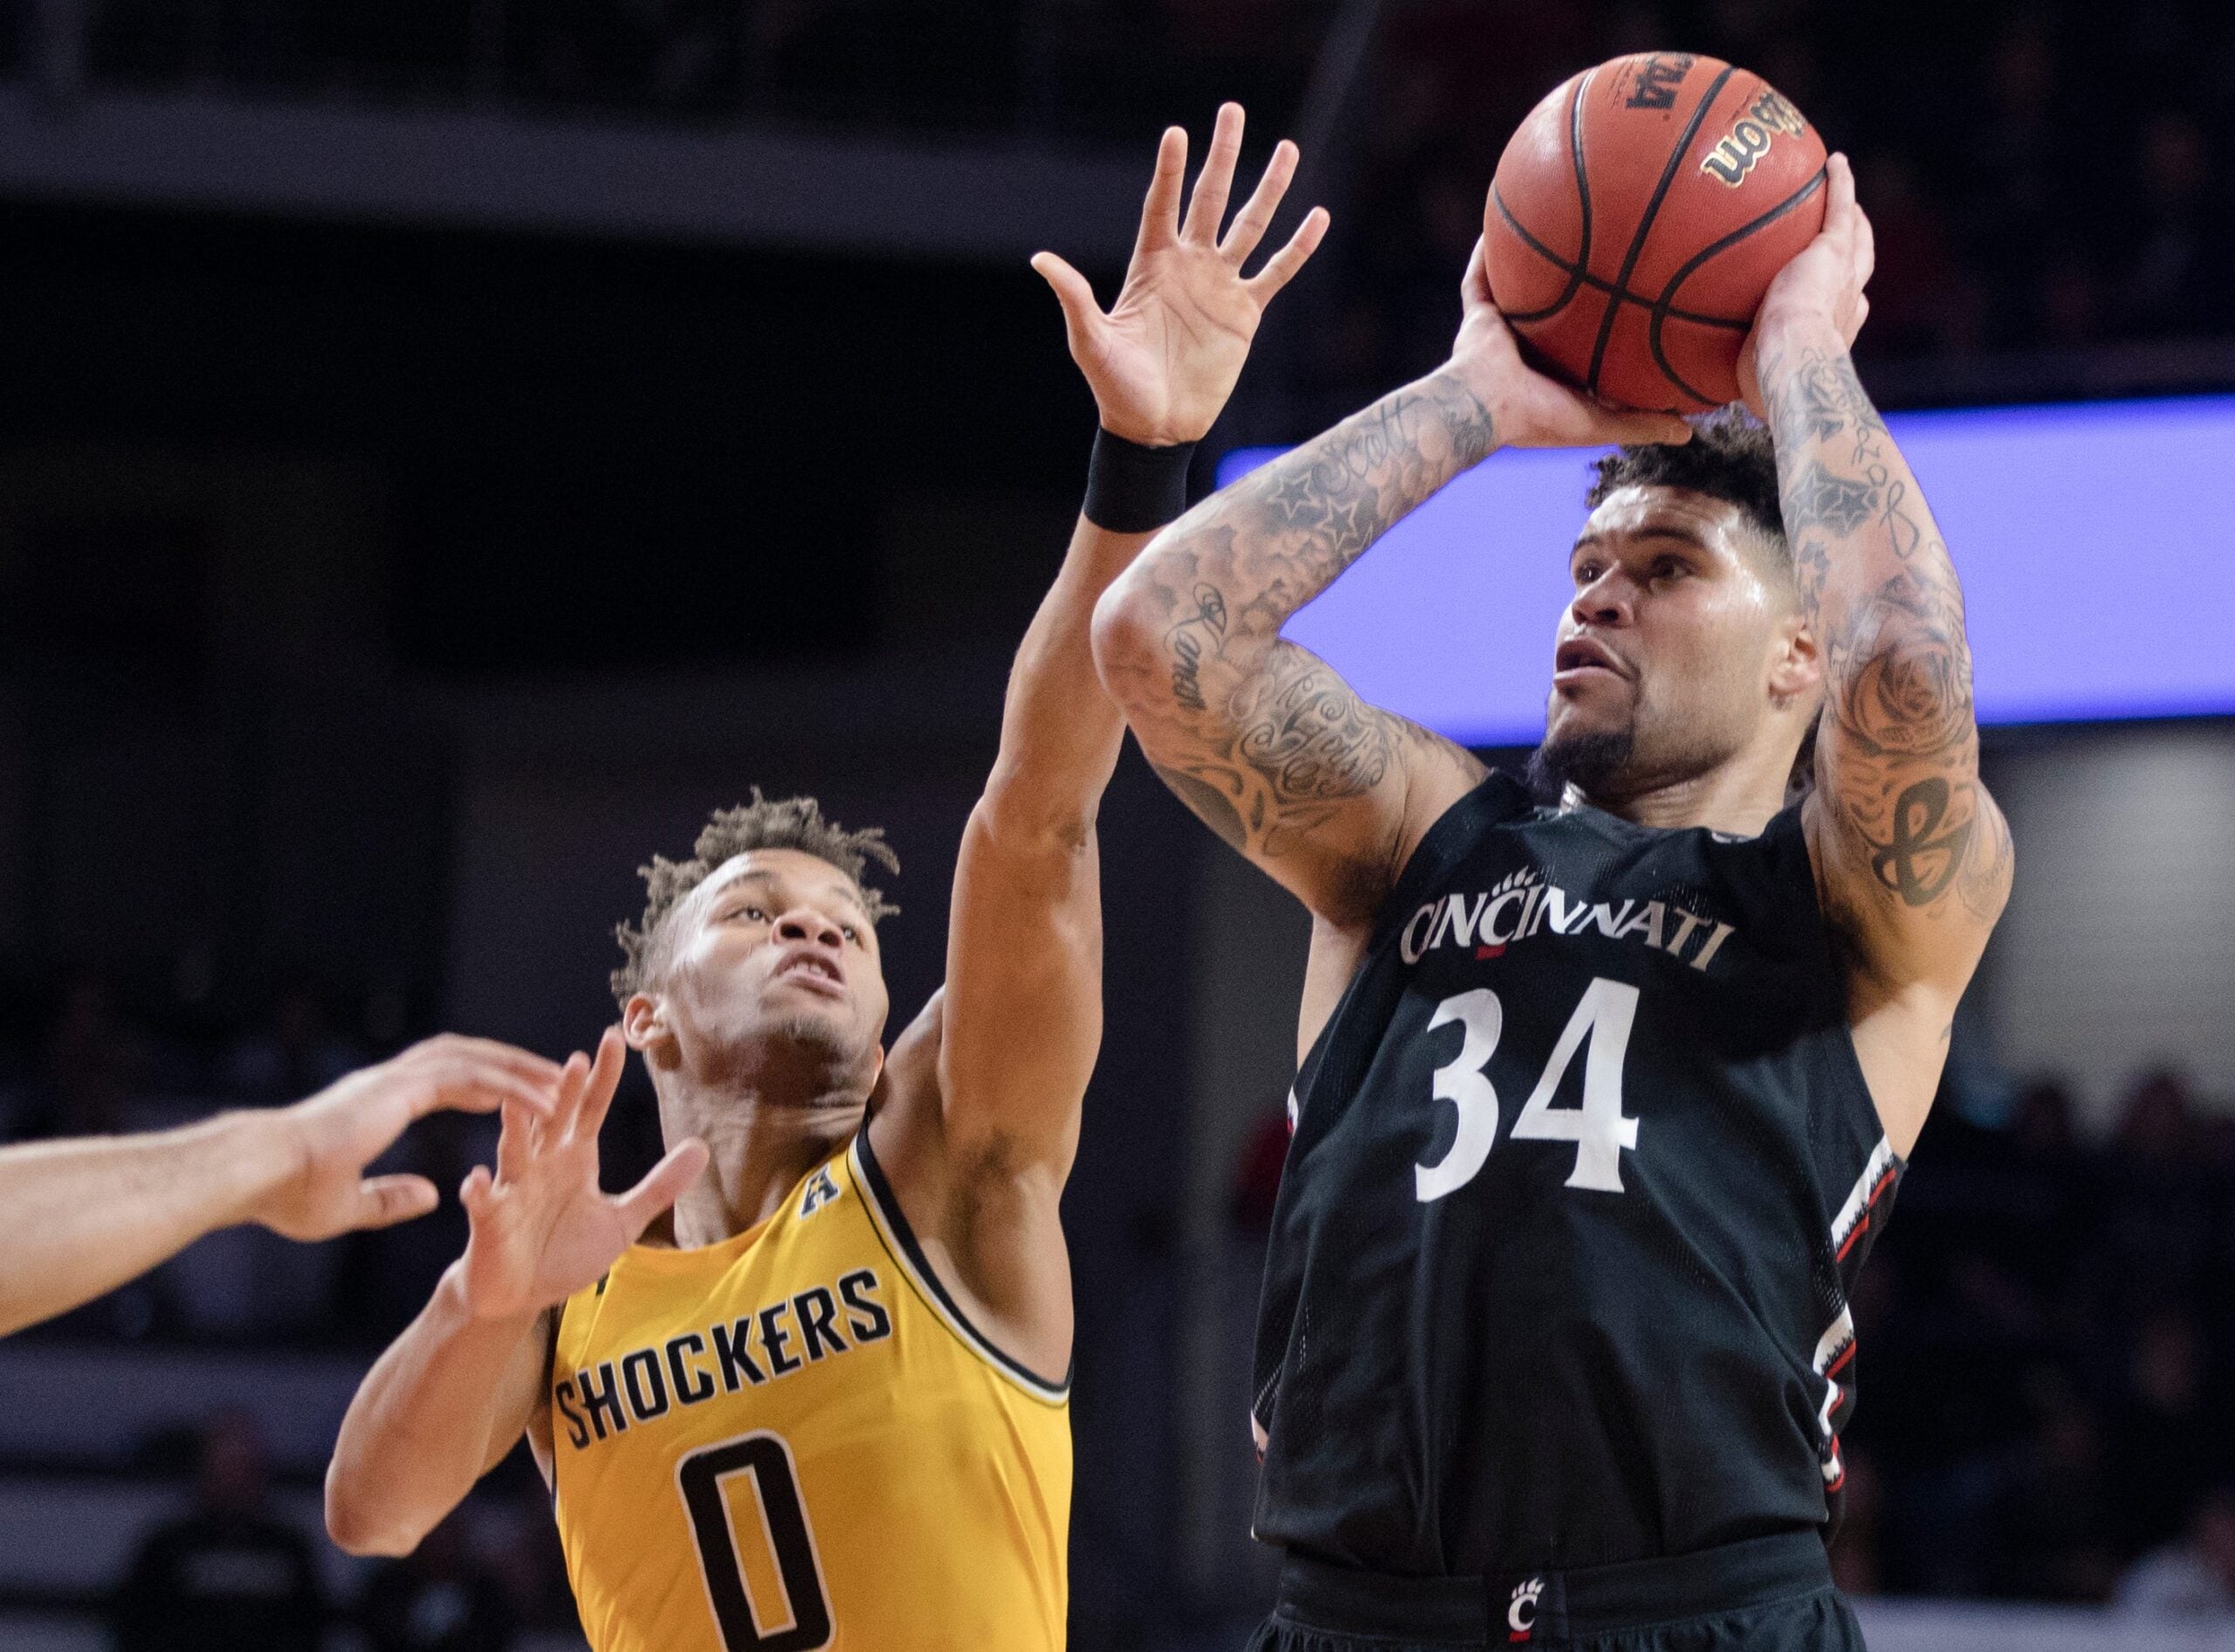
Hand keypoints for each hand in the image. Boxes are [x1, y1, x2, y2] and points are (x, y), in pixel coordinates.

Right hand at [247, 1034, 564, 1241]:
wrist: (256, 1175)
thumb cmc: (286, 1194)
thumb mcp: (347, 1205)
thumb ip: (388, 1198)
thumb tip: (431, 1194)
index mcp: (378, 1101)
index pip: (445, 1081)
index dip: (484, 1083)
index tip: (516, 1093)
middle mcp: (390, 1082)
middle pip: (468, 1058)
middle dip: (512, 1063)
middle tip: (555, 1075)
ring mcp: (394, 1080)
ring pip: (475, 1060)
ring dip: (521, 1069)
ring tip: (564, 1081)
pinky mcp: (399, 1090)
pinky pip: (469, 1080)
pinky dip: (510, 1086)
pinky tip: (543, 1100)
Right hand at [453, 1028, 708, 1322]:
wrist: (521, 1295)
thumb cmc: (566, 1251)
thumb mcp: (622, 1219)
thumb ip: (659, 1186)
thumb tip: (702, 1147)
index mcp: (574, 1158)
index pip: (590, 1109)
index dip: (602, 1077)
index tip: (614, 1039)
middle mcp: (542, 1165)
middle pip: (552, 1121)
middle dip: (561, 1094)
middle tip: (576, 1061)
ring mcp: (514, 1190)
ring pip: (513, 1153)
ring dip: (514, 1128)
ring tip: (514, 1102)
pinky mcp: (491, 1222)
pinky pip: (483, 1204)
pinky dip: (478, 1192)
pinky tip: (475, 1181)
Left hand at [1032, 102, 1328, 446]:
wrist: (1155, 428)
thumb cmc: (1116, 387)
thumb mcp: (1091, 341)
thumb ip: (1075, 297)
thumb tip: (1041, 259)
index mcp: (1150, 265)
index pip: (1161, 206)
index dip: (1169, 170)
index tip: (1177, 132)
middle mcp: (1187, 266)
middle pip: (1208, 199)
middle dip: (1222, 156)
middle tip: (1233, 111)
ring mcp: (1219, 286)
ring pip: (1249, 226)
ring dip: (1268, 188)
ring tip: (1287, 149)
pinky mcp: (1245, 313)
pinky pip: (1276, 272)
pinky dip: (1298, 247)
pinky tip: (1318, 217)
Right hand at [1446, 236, 1693, 448]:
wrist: (1485, 409)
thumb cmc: (1539, 418)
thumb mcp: (1600, 425)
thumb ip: (1641, 425)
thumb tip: (1689, 433)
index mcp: (1555, 375)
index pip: (1586, 347)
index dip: (1607, 326)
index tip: (1636, 302)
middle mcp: (1529, 349)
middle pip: (1556, 310)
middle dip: (1574, 285)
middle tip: (1606, 253)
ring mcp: (1503, 331)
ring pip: (1520, 289)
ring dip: (1531, 263)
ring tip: (1553, 226)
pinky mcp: (1479, 317)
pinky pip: (1481, 279)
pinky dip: (1486, 255)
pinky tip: (1501, 223)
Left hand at [1737, 152, 1872, 414]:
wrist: (1790, 361)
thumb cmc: (1768, 383)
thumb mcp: (1746, 382)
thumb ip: (1730, 379)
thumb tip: (1693, 402)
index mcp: (1833, 332)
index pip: (1843, 310)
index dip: (1840, 299)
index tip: (1831, 293)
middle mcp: (1846, 302)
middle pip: (1858, 267)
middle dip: (1856, 250)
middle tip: (1848, 233)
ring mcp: (1843, 274)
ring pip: (1856, 234)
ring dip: (1853, 211)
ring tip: (1841, 187)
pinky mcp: (1833, 250)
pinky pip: (1840, 206)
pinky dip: (1841, 184)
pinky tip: (1833, 161)